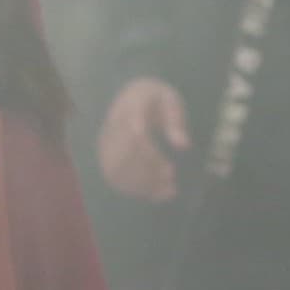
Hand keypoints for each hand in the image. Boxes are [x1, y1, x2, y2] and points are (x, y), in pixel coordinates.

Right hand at [97, 76, 189, 201]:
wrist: (131, 95)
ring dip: (141, 185)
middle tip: (172, 180)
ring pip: (117, 171)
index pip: (135, 136)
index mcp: (129, 109)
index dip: (151, 157)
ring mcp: (106, 143)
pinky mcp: (106, 155)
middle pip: (123, 158)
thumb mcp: (171, 100)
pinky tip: (158, 194)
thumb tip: (183, 146)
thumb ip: (176, 121)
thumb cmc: (156, 98)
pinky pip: (115, 176)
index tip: (171, 170)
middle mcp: (112, 128)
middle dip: (147, 174)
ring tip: (169, 191)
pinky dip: (135, 188)